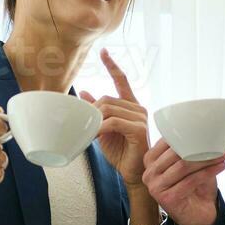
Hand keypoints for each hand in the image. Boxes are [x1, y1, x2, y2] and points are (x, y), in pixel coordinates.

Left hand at [80, 49, 149, 187]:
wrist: (133, 173)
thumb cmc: (121, 153)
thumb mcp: (104, 130)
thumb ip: (97, 112)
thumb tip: (85, 93)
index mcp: (130, 106)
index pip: (122, 80)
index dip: (112, 65)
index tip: (103, 52)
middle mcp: (138, 108)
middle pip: (107, 98)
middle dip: (92, 112)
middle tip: (85, 127)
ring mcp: (140, 117)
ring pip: (109, 109)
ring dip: (95, 121)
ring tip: (90, 134)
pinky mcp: (139, 129)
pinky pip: (113, 122)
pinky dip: (100, 129)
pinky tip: (96, 137)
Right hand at [141, 139, 224, 224]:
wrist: (198, 215)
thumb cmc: (194, 186)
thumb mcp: (190, 164)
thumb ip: (191, 149)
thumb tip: (207, 130)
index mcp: (150, 160)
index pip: (168, 141)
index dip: (189, 136)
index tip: (208, 133)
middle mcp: (149, 173)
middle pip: (176, 154)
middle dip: (201, 148)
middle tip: (220, 146)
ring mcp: (155, 187)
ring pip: (184, 166)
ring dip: (207, 159)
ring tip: (223, 155)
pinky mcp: (166, 199)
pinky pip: (190, 181)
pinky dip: (208, 172)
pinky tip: (221, 166)